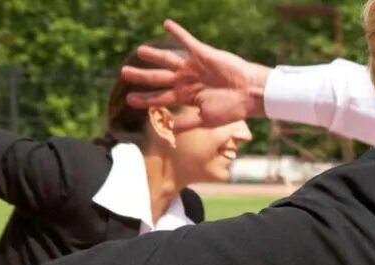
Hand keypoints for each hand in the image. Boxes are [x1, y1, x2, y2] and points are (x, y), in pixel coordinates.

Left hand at [122, 19, 272, 129]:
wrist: (250, 94)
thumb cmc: (232, 109)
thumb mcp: (207, 119)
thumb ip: (188, 123)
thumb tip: (171, 131)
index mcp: (187, 96)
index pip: (161, 97)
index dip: (145, 99)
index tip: (130, 100)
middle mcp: (187, 80)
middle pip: (159, 77)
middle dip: (141, 76)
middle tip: (123, 73)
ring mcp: (193, 67)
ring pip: (168, 59)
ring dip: (153, 55)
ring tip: (139, 51)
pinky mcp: (202, 55)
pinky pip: (187, 41)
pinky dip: (177, 32)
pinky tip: (166, 24)